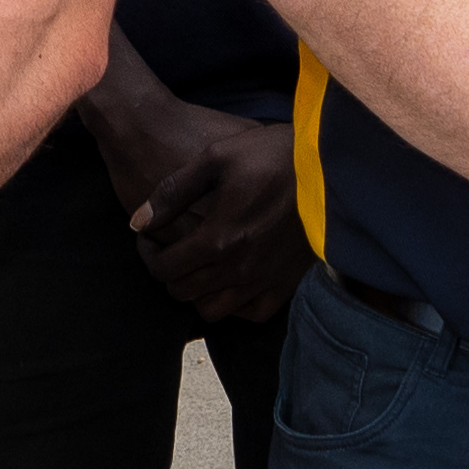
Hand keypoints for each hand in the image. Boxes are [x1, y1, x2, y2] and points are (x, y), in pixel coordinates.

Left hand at [94, 85, 308, 335]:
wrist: (331, 165)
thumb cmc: (271, 155)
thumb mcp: (216, 158)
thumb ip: (172, 192)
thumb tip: (138, 222)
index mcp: (218, 238)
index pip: (164, 268)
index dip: (148, 254)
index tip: (149, 237)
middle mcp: (239, 269)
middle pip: (182, 291)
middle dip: (166, 272)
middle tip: (168, 249)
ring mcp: (265, 281)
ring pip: (212, 311)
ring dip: (196, 292)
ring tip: (197, 267)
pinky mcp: (288, 284)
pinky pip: (252, 314)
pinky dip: (234, 305)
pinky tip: (230, 281)